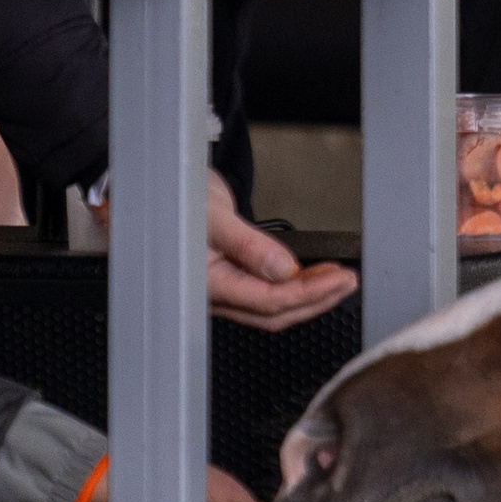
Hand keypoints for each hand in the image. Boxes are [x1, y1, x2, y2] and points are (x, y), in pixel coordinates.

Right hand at [86, 168, 355, 325]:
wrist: (152, 188)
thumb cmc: (171, 198)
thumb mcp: (212, 215)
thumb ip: (247, 245)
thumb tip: (284, 270)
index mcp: (206, 284)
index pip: (268, 300)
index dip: (309, 293)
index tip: (340, 279)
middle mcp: (214, 295)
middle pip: (275, 313)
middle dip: (317, 300)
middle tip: (348, 282)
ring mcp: (222, 291)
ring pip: (272, 308)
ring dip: (309, 296)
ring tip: (338, 280)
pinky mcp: (230, 282)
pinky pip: (266, 296)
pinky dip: (294, 289)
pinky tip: (314, 278)